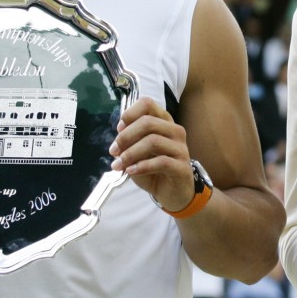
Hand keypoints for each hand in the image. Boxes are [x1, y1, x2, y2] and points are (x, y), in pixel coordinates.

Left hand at [109, 97, 195, 211]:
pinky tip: (131, 171)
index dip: (130, 114)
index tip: (119, 128)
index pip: (148, 104)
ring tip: (118, 165)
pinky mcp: (182, 166)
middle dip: (126, 136)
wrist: (173, 193)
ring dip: (130, 153)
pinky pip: (161, 161)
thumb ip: (129, 143)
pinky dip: (142, 166)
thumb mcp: (137, 154)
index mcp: (164, 122)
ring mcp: (181, 148)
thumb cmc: (154, 170)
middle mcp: (175, 131)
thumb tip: (118, 137)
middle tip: (113, 151)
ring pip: (153, 141)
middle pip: (148, 122)